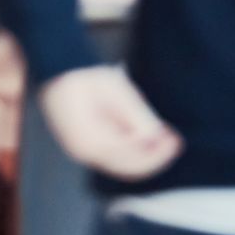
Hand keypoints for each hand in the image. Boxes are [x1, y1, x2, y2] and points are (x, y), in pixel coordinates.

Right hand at [39, 66, 181, 180]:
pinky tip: (143, 136)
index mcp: (92, 141)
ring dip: (144, 153)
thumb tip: (156, 136)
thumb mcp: (118, 92)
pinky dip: (130, 148)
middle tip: (173, 141)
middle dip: (153, 156)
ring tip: (162, 136)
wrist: (58, 68)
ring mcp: (81, 151)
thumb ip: (138, 117)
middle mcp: (85, 153)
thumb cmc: (87, 75)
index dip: (158, 154)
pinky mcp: (82, 145)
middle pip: (127, 166)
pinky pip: (111, 155)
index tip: (175, 141)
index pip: (133, 159)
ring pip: (120, 163)